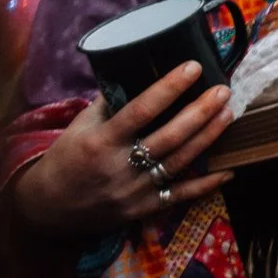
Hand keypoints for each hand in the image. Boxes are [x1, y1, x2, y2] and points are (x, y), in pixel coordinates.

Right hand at [12, 62, 235, 235]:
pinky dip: (206, 185)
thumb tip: (139, 71)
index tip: (193, 67)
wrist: (47, 208)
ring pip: (179, 162)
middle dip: (199, 112)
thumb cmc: (67, 158)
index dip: (168, 88)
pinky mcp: (142, 210)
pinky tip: (229, 169)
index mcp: (101, 141)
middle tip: (223, 91)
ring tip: (228, 113)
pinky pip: (179, 196)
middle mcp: (119, 167)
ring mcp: (133, 191)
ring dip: (208, 137)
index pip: (140, 110)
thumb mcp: (81, 126)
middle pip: (168, 137)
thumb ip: (111, 102)